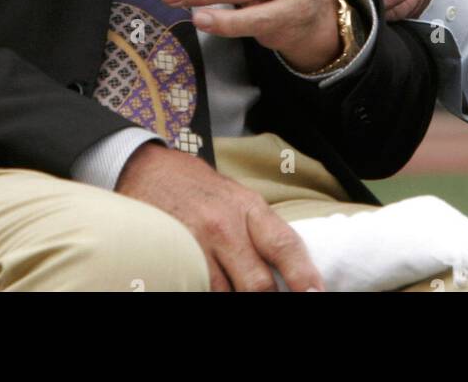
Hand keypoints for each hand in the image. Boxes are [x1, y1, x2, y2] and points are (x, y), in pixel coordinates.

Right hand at [116, 141, 321, 291]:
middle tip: (274, 297)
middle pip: (258, 283)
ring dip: (237, 297)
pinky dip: (209, 291)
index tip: (316, 294)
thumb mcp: (239, 199)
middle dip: (269, 298)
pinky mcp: (174, 257)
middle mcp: (226, 226)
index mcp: (250, 208)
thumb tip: (288, 269)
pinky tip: (214, 285)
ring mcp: (198, 244)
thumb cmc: (201, 189)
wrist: (151, 170)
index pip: (285, 246)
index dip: (304, 276)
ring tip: (240, 288)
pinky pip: (197, 289)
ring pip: (227, 294)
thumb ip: (261, 231)